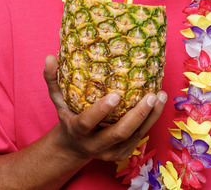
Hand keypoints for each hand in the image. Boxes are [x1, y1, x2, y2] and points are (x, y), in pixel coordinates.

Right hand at [43, 55, 166, 161]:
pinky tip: (159, 104)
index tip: (116, 94)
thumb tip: (50, 57)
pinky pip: (140, 137)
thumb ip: (52, 79)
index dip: (102, 110)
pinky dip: (150, 121)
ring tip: (161, 95)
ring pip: (135, 136)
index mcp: (78, 130)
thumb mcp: (57, 100)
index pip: (88, 122)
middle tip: (152, 95)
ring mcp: (110, 152)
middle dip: (138, 114)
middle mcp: (94, 145)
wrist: (75, 147)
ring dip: (151, 116)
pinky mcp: (122, 154)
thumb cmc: (68, 116)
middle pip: (120, 133)